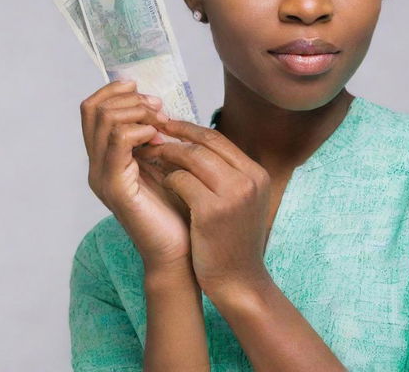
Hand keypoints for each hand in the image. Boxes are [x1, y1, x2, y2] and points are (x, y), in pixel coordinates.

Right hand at [80, 80, 192, 270]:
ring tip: (161, 125)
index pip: (92, 108)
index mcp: (106, 156)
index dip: (117, 91)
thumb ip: (153, 136)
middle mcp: (97, 165)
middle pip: (92, 108)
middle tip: (159, 111)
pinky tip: (159, 140)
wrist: (180, 251)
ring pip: (104, 120)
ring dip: (137, 113)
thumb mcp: (164, 161)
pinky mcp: (115, 188)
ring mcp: (102, 176)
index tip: (149, 98)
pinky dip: (140, 131)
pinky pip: (118, 141)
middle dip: (130, 100)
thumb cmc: (177, 207)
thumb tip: (154, 105)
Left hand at [133, 118, 272, 298]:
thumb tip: (194, 144)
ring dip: (167, 155)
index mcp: (257, 173)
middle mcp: (248, 180)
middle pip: (205, 144)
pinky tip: (161, 183)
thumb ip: (226, 172)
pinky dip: (167, 178)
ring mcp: (232, 195)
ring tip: (151, 156)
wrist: (239, 281)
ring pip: (191, 158)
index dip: (190, 129)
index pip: (219, 139)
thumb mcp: (242, 200)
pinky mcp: (211, 211)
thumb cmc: (233, 240)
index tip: (169, 126)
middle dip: (175, 137)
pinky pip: (181, 180)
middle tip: (152, 134)